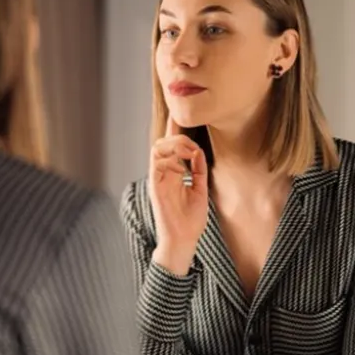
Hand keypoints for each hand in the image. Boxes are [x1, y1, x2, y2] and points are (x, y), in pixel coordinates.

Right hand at [149, 117, 208, 274]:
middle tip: (193, 143)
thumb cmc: (190, 220)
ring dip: (175, 145)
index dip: (175, 128)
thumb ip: (198, 170)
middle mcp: (163, 173)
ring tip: (190, 152)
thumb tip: (198, 151)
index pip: (172, 146)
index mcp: (173, 173)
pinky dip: (170, 157)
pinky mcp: (155, 186)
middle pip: (163, 142)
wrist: (183, 241)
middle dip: (177, 135)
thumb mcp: (200, 190)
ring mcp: (157, 179)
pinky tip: (184, 162)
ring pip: (157, 149)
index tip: (181, 113)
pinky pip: (156, 163)